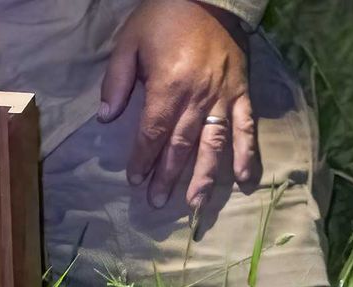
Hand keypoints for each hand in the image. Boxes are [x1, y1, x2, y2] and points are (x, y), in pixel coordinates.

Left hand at [99, 0, 258, 211]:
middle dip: (167, 176)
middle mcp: (198, 96)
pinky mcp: (242, 90)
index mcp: (169, 85)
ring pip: (213, 143)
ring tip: (196, 203)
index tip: (134, 179)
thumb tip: (106, 117)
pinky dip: (246, 152)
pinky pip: (246, 125)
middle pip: (180, 145)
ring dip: (204, 175)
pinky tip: (244, 177)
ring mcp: (224, 95)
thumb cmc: (164, 17)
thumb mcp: (129, 41)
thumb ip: (117, 81)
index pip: (153, 132)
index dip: (142, 158)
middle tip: (156, 202)